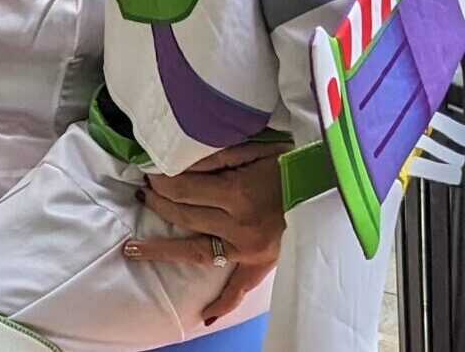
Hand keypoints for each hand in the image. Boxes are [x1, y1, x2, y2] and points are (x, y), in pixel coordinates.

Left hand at [121, 141, 287, 323]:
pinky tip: (204, 315)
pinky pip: (240, 288)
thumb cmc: (293, 162)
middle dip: (158, 202)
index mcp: (237, 195)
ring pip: (197, 252)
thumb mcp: (254, 149)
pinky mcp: (262, 264)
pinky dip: (223, 302)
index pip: (182, 190)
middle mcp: (239, 227)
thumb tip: (175, 160)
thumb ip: (214, 156)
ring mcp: (249, 250)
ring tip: (132, 250)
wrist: (331, 187)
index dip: (161, 181)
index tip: (149, 172)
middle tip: (142, 192)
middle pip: (183, 216)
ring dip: (162, 251)